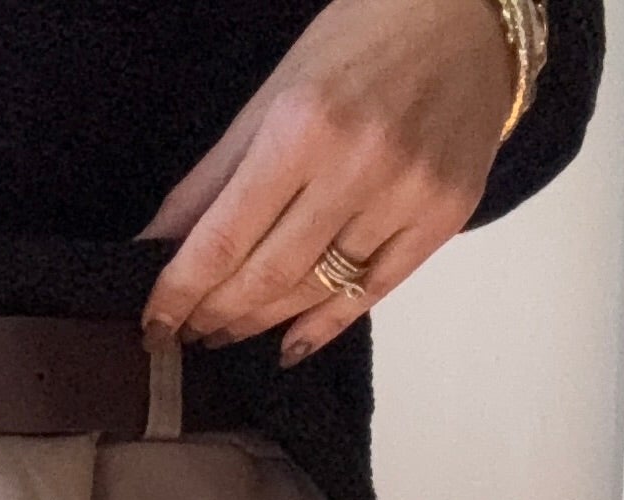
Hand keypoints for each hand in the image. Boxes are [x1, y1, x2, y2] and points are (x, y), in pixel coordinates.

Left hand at [142, 0, 514, 365]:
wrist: (471, 17)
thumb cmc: (366, 37)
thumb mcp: (278, 89)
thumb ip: (217, 172)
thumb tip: (159, 242)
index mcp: (304, 125)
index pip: (224, 238)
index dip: (180, 292)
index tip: (152, 325)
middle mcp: (357, 166)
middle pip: (266, 275)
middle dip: (215, 314)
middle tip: (186, 332)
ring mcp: (405, 197)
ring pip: (314, 292)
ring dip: (260, 322)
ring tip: (227, 330)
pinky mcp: (442, 218)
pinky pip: (370, 294)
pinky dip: (322, 326)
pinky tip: (288, 343)